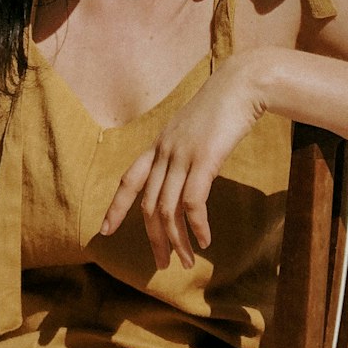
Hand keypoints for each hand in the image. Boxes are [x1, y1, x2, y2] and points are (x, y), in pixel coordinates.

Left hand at [100, 52, 269, 269]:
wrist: (243, 83)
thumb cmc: (224, 106)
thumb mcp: (195, 129)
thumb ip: (185, 150)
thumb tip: (187, 175)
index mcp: (159, 144)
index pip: (129, 179)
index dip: (116, 207)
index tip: (104, 230)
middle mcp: (164, 151)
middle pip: (148, 204)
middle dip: (153, 238)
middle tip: (163, 264)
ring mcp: (182, 155)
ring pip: (167, 208)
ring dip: (176, 240)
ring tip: (186, 261)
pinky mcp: (204, 159)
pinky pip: (192, 202)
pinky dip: (197, 225)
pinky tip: (205, 240)